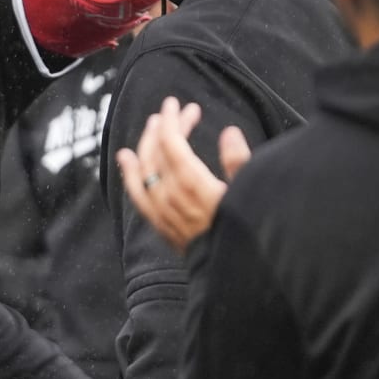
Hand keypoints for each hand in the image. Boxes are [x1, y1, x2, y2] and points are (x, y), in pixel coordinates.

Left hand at [115, 97, 251, 254]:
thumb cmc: (249, 234)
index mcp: (195, 185)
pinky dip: (130, 172)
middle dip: (165, 127)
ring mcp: (163, 212)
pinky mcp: (161, 225)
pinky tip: (126, 157)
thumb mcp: (251, 194)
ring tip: (154, 125)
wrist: (236, 275)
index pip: (172, 143)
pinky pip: (137, 194)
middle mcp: (173, 196)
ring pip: (145, 169)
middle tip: (176, 110)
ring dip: (148, 143)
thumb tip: (229, 132)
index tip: (176, 103)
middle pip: (159, 152)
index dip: (172, 120)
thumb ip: (239, 162)